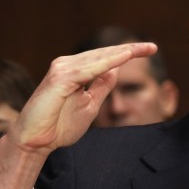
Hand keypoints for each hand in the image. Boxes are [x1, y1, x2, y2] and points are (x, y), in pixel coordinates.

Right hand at [14, 43, 156, 152]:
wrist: (35, 141)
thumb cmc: (59, 125)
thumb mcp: (90, 104)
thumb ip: (101, 86)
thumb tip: (116, 70)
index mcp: (75, 71)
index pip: (105, 59)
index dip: (127, 53)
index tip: (151, 49)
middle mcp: (67, 65)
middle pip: (104, 54)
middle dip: (130, 50)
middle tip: (153, 47)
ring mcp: (62, 70)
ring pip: (98, 58)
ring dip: (121, 53)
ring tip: (141, 49)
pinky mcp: (60, 79)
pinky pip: (89, 69)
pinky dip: (107, 62)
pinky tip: (124, 58)